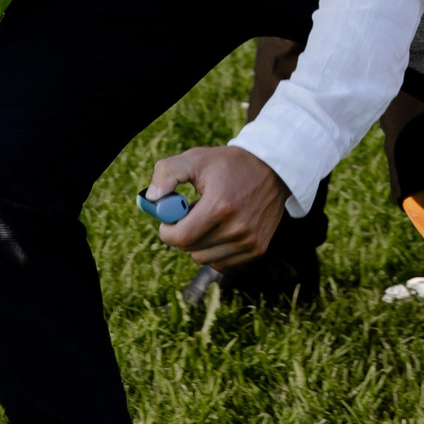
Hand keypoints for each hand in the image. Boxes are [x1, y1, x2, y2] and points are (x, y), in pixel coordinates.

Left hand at [146, 145, 287, 268]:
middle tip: (192, 214)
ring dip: (200, 244)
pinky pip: (222, 264)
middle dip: (184, 234)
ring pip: (205, 259)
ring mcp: (249, 242)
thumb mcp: (196, 159)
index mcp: (220, 206)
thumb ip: (167, 174)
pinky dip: (216, 252)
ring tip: (209, 220)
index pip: (180, 238)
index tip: (170, 218)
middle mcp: (238, 228)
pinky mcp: (257, 249)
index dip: (167, 230)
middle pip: (191, 250)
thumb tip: (152, 199)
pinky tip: (221, 230)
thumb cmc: (229, 164)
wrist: (272, 169)